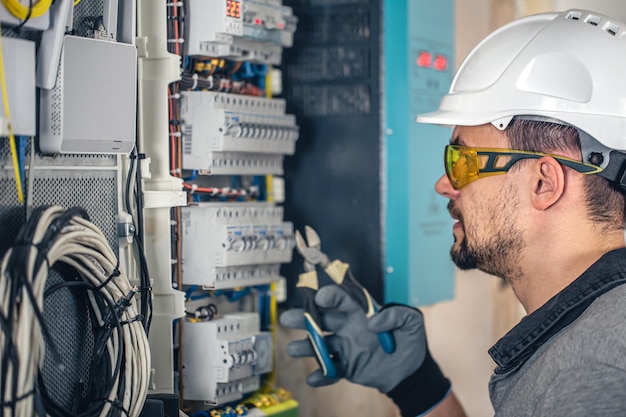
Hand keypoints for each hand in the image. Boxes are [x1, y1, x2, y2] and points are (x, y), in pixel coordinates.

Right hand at [279, 284, 427, 392]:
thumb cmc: (411, 341)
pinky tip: (313, 379)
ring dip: (306, 347)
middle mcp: (348, 327)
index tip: (320, 297)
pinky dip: (322, 375)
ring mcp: (345, 347)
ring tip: (292, 350)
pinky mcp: (347, 367)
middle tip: (287, 319)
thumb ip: (396, 315)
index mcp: (361, 311)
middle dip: (304, 318)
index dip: (331, 296)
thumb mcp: (412, 322)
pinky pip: (331, 370)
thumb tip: (373, 321)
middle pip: (322, 320)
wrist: (411, 371)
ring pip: (321, 345)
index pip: (342, 299)